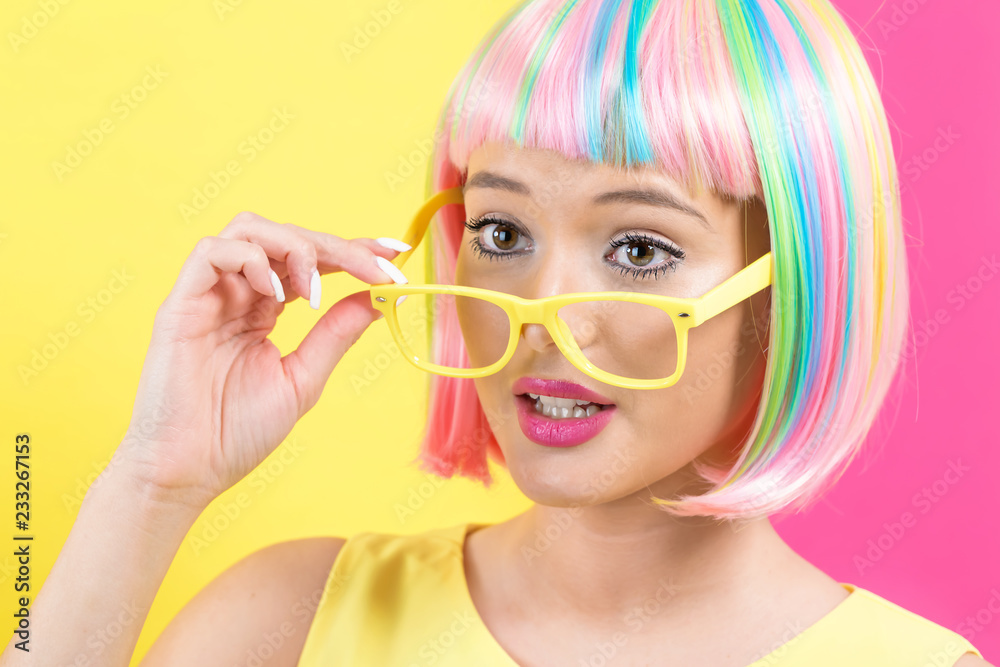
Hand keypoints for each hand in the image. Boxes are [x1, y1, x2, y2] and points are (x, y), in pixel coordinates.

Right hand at [113, 212, 408, 508]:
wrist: (188, 471)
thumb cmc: (236, 432)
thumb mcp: (303, 377)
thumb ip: (335, 335)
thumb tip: (376, 297)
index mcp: (264, 308)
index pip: (311, 261)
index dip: (353, 249)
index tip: (395, 252)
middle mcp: (237, 293)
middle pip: (287, 237)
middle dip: (338, 247)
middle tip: (377, 267)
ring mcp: (208, 295)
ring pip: (248, 229)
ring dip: (293, 246)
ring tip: (315, 285)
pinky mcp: (180, 305)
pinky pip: (210, 253)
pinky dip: (250, 259)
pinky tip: (275, 293)